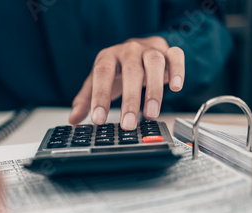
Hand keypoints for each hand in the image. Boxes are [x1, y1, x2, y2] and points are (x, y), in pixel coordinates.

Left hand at [69, 36, 184, 129]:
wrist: (140, 49)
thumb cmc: (118, 69)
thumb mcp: (98, 82)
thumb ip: (86, 100)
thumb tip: (73, 119)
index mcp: (109, 57)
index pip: (102, 74)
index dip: (100, 97)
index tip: (98, 120)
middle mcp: (129, 50)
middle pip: (130, 71)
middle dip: (130, 100)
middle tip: (128, 124)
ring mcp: (150, 49)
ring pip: (154, 64)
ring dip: (154, 90)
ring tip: (151, 115)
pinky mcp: (169, 52)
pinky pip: (176, 56)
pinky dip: (178, 70)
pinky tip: (175, 87)